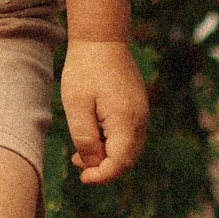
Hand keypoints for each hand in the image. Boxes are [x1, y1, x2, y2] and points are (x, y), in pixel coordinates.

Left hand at [62, 38, 149, 184]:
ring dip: (107, 158)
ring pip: (129, 149)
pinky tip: (92, 139)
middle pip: (128, 159)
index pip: (120, 162)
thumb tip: (94, 164)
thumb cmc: (85, 70)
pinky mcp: (137, 107)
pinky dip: (113, 144)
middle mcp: (140, 120)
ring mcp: (141, 113)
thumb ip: (85, 138)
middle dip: (104, 169)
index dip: (103, 176)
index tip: (83, 179)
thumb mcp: (77, 106)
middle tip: (77, 167)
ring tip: (79, 155)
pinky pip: (129, 135)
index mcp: (126, 120)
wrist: (101, 39)